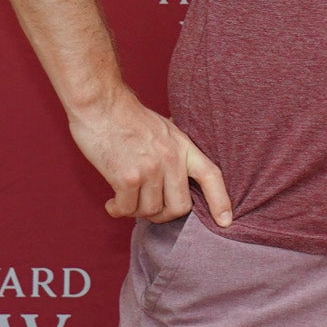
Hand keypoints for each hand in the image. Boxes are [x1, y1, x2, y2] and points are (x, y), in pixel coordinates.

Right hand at [67, 87, 231, 225]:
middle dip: (164, 215)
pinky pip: (128, 209)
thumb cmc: (128, 117)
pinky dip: (118, 210)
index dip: (221, 201)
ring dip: (137, 212)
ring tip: (125, 202)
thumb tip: (178, 171)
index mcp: (183, 147)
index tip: (225, 221)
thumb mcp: (164, 129)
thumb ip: (174, 151)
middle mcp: (171, 160)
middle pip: (180, 206)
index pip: (211, 176)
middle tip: (148, 210)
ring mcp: (151, 170)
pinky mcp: (127, 178)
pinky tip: (112, 204)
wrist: (101, 104)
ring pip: (152, 210)